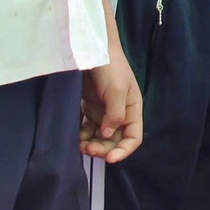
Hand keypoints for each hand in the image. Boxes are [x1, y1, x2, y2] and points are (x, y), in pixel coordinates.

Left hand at [80, 44, 142, 163]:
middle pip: (115, 140)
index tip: (110, 159)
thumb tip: (108, 135)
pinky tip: (76, 138)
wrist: (92, 49)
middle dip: (104, 149)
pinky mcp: (90, 109)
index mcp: (132, 109)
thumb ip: (115, 114)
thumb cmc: (111, 67)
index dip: (124, 150)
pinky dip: (82, 137)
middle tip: (89, 150)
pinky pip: (87, 130)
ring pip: (100, 137)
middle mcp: (120, 113)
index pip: (133, 137)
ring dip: (92, 145)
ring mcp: (104, 112)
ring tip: (80, 146)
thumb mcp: (117, 90)